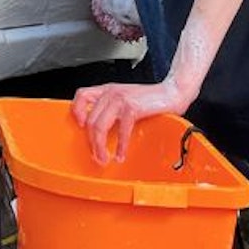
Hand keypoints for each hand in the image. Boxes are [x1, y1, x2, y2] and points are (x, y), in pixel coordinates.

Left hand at [71, 79, 190, 165]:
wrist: (171, 92)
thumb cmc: (150, 99)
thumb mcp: (125, 99)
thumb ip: (111, 108)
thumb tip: (99, 130)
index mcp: (107, 89)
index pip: (82, 95)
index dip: (77, 111)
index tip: (81, 127)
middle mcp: (111, 93)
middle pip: (90, 119)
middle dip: (91, 141)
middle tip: (97, 155)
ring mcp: (120, 99)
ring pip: (99, 126)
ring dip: (100, 147)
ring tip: (104, 158)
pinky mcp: (131, 108)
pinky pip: (120, 131)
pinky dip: (120, 146)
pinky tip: (121, 154)